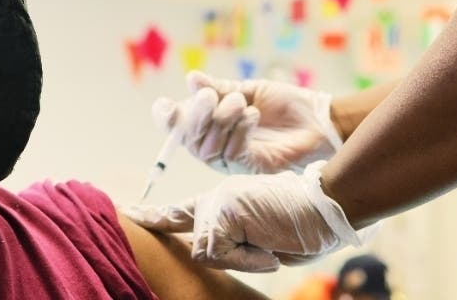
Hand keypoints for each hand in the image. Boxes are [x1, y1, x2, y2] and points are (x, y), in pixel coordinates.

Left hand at [123, 162, 360, 271]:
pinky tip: (268, 246)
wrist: (326, 207)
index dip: (155, 215)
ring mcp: (218, 201)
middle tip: (244, 240)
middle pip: (195, 242)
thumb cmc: (304, 226)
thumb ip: (233, 241)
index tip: (130, 211)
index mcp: (224, 202)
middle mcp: (215, 198)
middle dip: (221, 254)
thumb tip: (205, 250)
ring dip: (242, 258)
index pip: (182, 211)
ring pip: (206, 250)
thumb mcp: (263, 239)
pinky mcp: (223, 209)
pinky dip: (246, 258)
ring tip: (270, 243)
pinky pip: (219, 251)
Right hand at [152, 71, 343, 173]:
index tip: (164, 104)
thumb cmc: (284, 104)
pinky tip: (252, 115)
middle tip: (209, 96)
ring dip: (220, 121)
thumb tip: (191, 79)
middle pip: (189, 138)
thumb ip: (219, 89)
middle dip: (195, 115)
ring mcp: (232, 159)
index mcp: (211, 124)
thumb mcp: (248, 91)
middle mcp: (216, 145)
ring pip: (208, 148)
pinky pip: (232, 154)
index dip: (166, 118)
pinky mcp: (250, 168)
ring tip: (239, 102)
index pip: (178, 127)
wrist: (318, 119)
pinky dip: (238, 131)